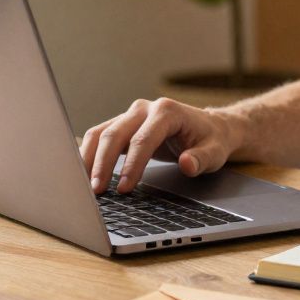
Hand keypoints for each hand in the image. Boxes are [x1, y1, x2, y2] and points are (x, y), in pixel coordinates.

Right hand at [81, 98, 239, 193]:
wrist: (210, 127)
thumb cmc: (211, 140)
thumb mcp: (215, 152)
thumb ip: (202, 159)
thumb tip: (187, 164)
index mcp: (167, 111)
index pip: (143, 139)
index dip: (132, 165)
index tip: (125, 188)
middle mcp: (145, 109)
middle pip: (115, 133)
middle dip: (103, 163)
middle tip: (97, 191)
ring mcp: (131, 115)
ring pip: (101, 133)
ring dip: (89, 158)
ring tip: (84, 185)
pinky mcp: (123, 125)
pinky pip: (100, 137)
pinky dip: (89, 154)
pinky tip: (84, 173)